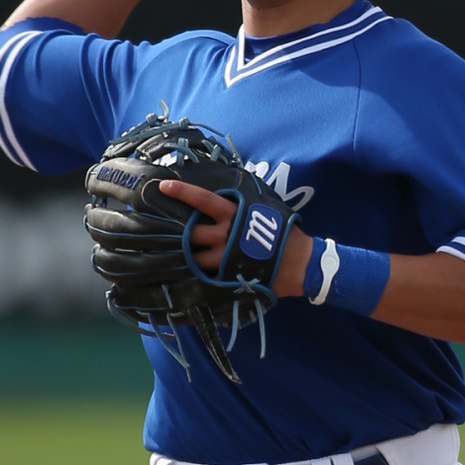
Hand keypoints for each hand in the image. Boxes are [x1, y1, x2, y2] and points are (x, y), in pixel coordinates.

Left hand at [158, 181, 309, 293]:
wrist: (301, 263)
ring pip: (195, 259)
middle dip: (178, 232)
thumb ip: (245, 205)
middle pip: (192, 232)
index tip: (164, 187)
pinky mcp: (229, 277)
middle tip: (162, 231)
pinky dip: (198, 276)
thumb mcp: (266, 210)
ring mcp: (225, 258)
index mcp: (234, 215)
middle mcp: (225, 235)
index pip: (203, 200)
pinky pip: (207, 277)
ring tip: (172, 258)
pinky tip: (188, 278)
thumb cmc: (285, 232)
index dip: (183, 192)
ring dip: (185, 257)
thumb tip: (229, 196)